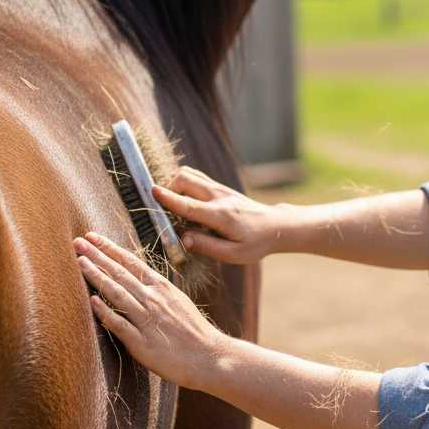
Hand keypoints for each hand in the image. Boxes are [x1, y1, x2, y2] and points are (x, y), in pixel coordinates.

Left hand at [73, 232, 226, 388]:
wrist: (209, 356)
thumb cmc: (193, 331)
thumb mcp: (177, 301)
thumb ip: (157, 291)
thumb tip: (138, 280)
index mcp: (162, 287)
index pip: (131, 262)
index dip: (110, 249)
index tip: (92, 237)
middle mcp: (153, 299)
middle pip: (120, 273)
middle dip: (97, 256)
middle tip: (77, 241)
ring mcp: (147, 320)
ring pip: (118, 293)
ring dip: (97, 276)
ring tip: (79, 262)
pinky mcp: (142, 343)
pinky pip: (120, 324)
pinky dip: (106, 312)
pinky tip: (92, 301)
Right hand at [151, 167, 286, 263]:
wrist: (276, 226)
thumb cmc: (255, 243)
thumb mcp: (233, 254)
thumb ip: (206, 246)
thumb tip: (182, 239)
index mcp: (221, 216)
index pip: (189, 205)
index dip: (169, 199)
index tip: (152, 192)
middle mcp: (219, 197)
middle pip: (185, 179)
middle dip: (169, 190)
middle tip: (166, 210)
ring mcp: (220, 189)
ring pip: (190, 174)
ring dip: (176, 185)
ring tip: (176, 206)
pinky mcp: (220, 188)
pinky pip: (196, 177)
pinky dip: (185, 184)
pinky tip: (187, 201)